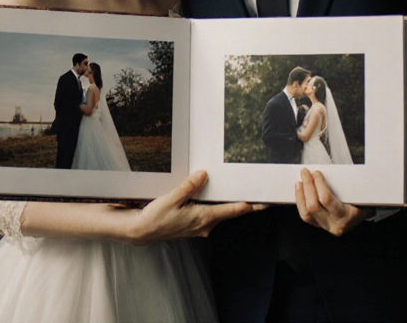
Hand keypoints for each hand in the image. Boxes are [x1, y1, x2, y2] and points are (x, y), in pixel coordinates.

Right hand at [127, 170, 264, 245]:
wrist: (141, 232)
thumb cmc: (155, 218)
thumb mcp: (171, 199)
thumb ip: (189, 187)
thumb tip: (204, 175)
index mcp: (203, 217)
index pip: (233, 210)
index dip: (251, 206)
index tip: (265, 203)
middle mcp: (205, 225)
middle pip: (230, 213)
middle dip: (244, 204)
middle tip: (260, 197)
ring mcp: (199, 227)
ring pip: (220, 214)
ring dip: (229, 205)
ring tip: (239, 194)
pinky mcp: (193, 226)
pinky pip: (210, 214)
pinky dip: (216, 207)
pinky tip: (213, 198)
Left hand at [294, 168, 372, 236]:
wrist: (363, 218)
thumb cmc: (363, 204)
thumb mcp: (362, 195)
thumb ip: (353, 186)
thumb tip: (341, 172)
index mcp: (348, 216)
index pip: (326, 199)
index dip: (318, 184)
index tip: (316, 173)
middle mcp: (336, 224)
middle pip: (314, 206)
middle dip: (307, 186)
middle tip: (305, 173)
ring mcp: (326, 227)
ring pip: (306, 213)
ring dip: (301, 195)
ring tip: (300, 182)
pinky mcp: (319, 226)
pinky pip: (306, 216)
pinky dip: (300, 203)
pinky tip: (299, 192)